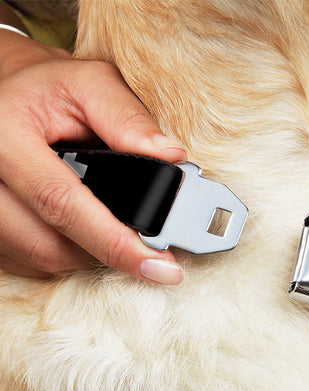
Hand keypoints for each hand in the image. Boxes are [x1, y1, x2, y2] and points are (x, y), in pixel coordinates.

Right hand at [0, 30, 186, 282]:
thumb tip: (170, 157)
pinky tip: (83, 228)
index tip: (161, 266)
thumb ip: (128, 118)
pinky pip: (29, 260)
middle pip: (50, 245)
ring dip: (87, 252)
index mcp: (4, 135)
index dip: (115, 242)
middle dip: (108, 250)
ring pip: (42, 258)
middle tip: (148, 248)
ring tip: (113, 226)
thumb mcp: (90, 84)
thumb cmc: (50, 89)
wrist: (7, 95)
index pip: (62, 203)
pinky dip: (66, 251)